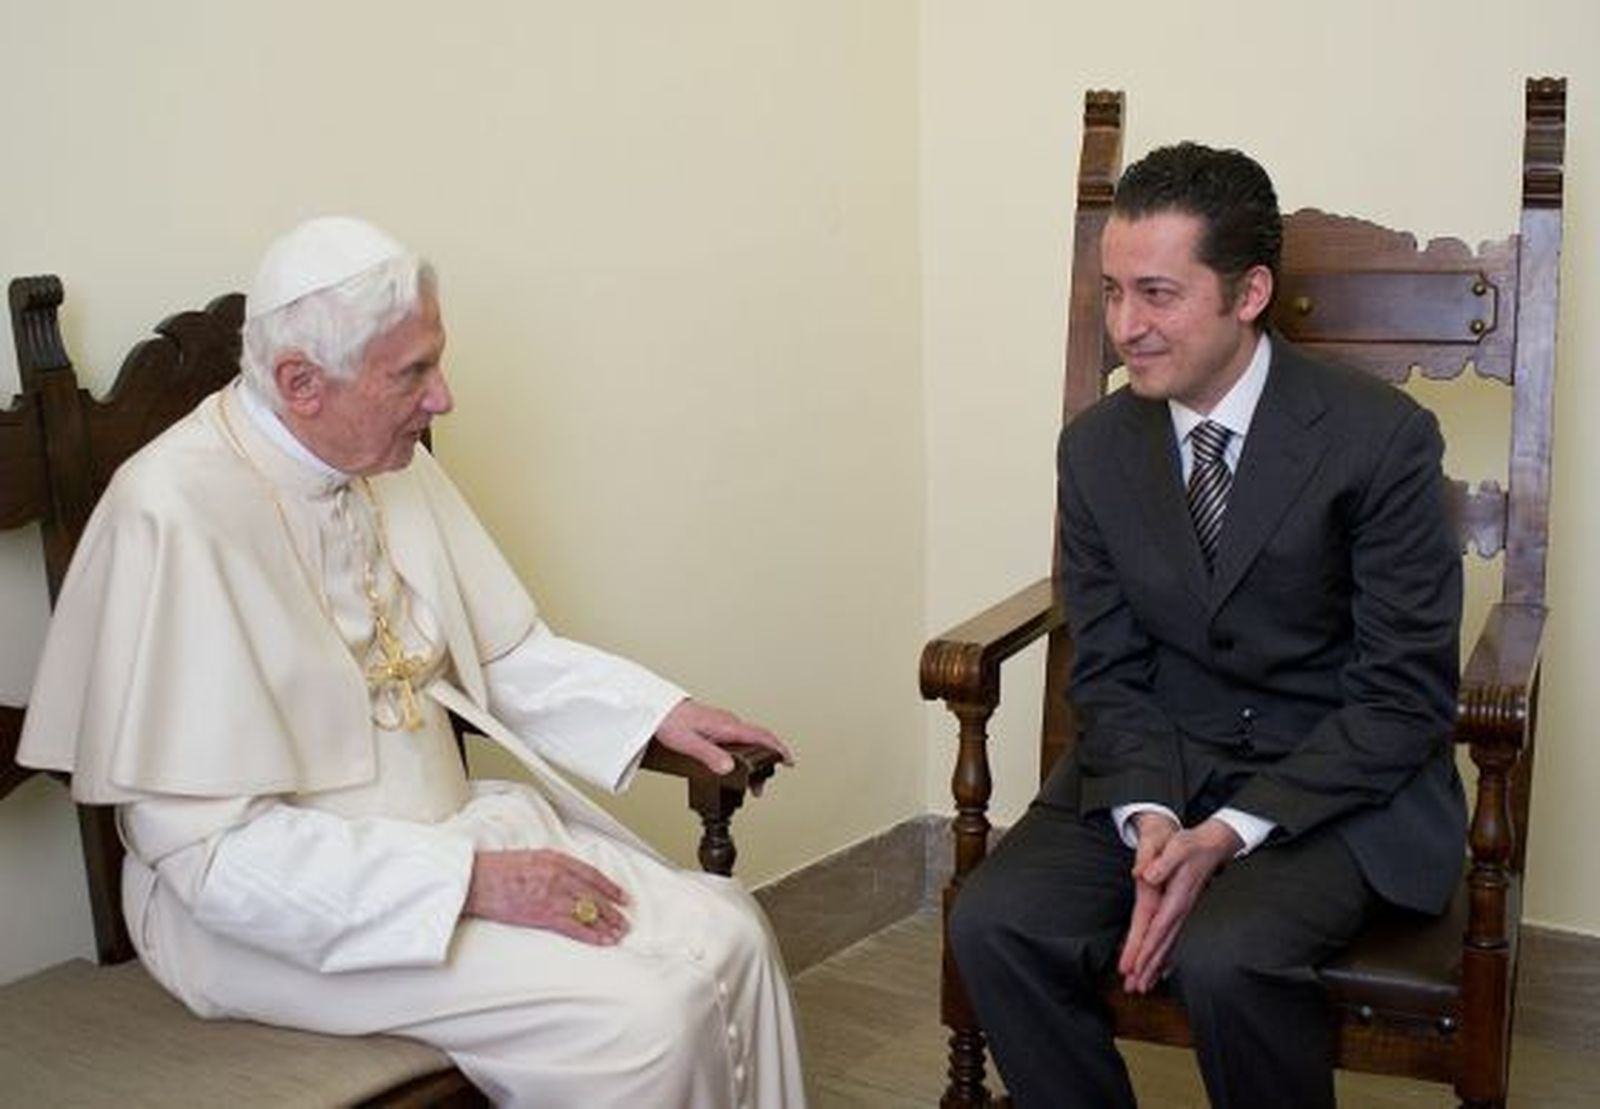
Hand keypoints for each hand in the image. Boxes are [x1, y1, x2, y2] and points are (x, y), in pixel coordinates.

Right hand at [465, 848, 629, 944]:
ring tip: (618, 932)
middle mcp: (558, 875)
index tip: (620, 895)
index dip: (610, 886)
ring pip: (588, 910)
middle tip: (624, 918)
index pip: (592, 874)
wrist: (475, 880)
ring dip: (607, 923)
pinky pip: (574, 927)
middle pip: (594, 894)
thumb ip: (551, 866)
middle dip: (612, 908)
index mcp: (555, 859)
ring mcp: (553, 895)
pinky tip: (602, 940)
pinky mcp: (543, 914)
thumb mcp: (530, 857)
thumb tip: (567, 877)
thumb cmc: (496, 870)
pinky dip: (591, 935)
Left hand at [653, 700, 793, 779]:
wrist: (656, 707)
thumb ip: (709, 756)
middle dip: (766, 762)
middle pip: (758, 740)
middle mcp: (728, 722)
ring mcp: (722, 722)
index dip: (778, 749)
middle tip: (760, 786)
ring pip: (747, 740)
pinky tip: (735, 762)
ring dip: (754, 758)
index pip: (761, 737)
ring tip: (749, 780)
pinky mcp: (715, 724)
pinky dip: (744, 751)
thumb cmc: (668, 721)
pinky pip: (738, 737)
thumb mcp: (688, 743)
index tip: (790, 761)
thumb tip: (728, 768)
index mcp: (726, 726)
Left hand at [1118, 817, 1240, 992]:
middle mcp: (1181, 911)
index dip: (1145, 950)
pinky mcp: (1183, 912)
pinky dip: (1167, 957)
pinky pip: (1173, 939)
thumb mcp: (1176, 846)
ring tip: (1143, 987)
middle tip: (1133, 989)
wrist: (1213, 845)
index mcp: (1176, 898)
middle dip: (1148, 968)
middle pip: (1162, 945)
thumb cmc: (1191, 845)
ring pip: (1168, 946)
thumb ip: (1160, 862)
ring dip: (1155, 967)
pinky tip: (1161, 971)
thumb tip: (1144, 876)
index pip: (1157, 929)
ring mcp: (1183, 914)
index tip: (1133, 968)